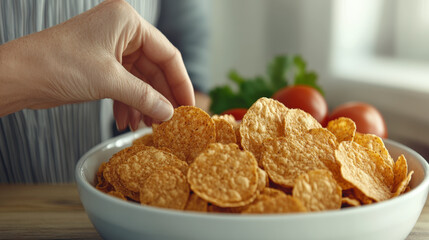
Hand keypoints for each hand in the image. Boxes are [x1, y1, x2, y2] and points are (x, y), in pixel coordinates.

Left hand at [0, 0, 194, 129]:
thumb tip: (169, 113)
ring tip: (149, 127)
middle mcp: (122, 32)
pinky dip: (127, 104)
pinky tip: (126, 121)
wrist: (18, 76)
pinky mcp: (101, 66)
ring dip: (144, 105)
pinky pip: (124, 86)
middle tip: (171, 122)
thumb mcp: (109, 81)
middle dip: (161, 98)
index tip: (190, 106)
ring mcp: (111, 49)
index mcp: (128, 22)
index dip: (181, 82)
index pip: (167, 54)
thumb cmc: (57, 64)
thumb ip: (144, 97)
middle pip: (155, 69)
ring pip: (140, 80)